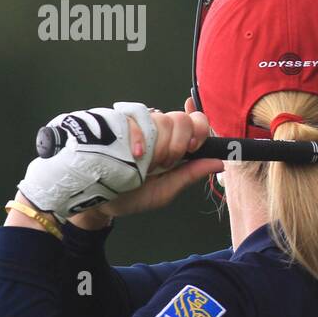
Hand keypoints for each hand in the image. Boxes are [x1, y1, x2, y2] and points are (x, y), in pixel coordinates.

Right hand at [87, 108, 222, 219]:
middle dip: (178, 143)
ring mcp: (137, 125)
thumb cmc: (132, 195)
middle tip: (165, 164)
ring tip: (145, 163)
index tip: (194, 146)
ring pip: (161, 118)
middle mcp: (158, 130)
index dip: (200, 128)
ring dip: (159, 145)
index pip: (196, 121)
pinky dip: (140, 136)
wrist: (97, 200)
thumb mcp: (166, 190)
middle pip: (181, 119)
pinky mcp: (117, 122)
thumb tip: (220, 163)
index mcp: (174, 143)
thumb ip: (191, 174)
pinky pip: (136, 116)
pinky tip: (136, 153)